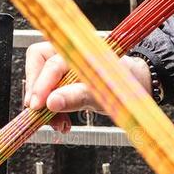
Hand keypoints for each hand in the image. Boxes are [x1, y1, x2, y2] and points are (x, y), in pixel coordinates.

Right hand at [24, 41, 151, 132]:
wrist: (136, 87)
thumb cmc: (123, 83)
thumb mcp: (103, 92)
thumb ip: (77, 96)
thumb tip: (52, 102)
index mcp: (78, 50)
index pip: (48, 62)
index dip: (39, 85)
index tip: (37, 105)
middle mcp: (68, 54)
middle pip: (38, 68)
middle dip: (38, 95)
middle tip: (43, 115)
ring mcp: (64, 67)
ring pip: (40, 82)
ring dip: (45, 106)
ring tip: (58, 123)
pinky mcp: (63, 82)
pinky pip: (48, 93)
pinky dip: (52, 110)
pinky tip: (61, 121)